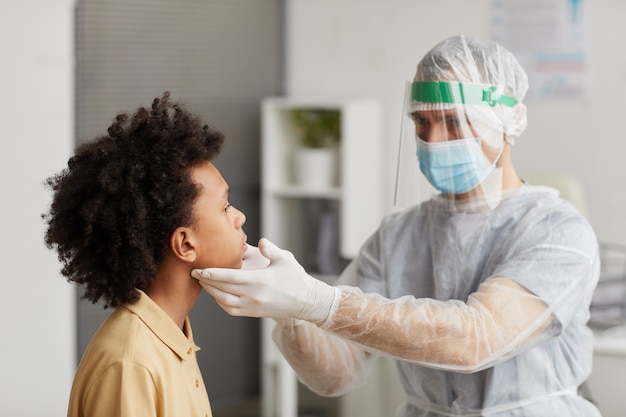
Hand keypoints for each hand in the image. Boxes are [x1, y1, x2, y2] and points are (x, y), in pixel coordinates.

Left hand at [191, 238, 339, 323]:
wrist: (306, 302)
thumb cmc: (296, 278)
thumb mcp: (285, 259)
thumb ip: (270, 249)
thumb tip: (260, 241)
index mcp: (260, 280)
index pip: (230, 277)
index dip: (212, 273)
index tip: (199, 268)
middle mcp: (254, 295)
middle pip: (222, 289)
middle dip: (206, 281)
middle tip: (194, 272)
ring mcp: (253, 306)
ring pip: (224, 301)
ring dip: (211, 292)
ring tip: (203, 281)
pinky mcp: (253, 312)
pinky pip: (231, 309)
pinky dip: (220, 301)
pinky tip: (216, 293)